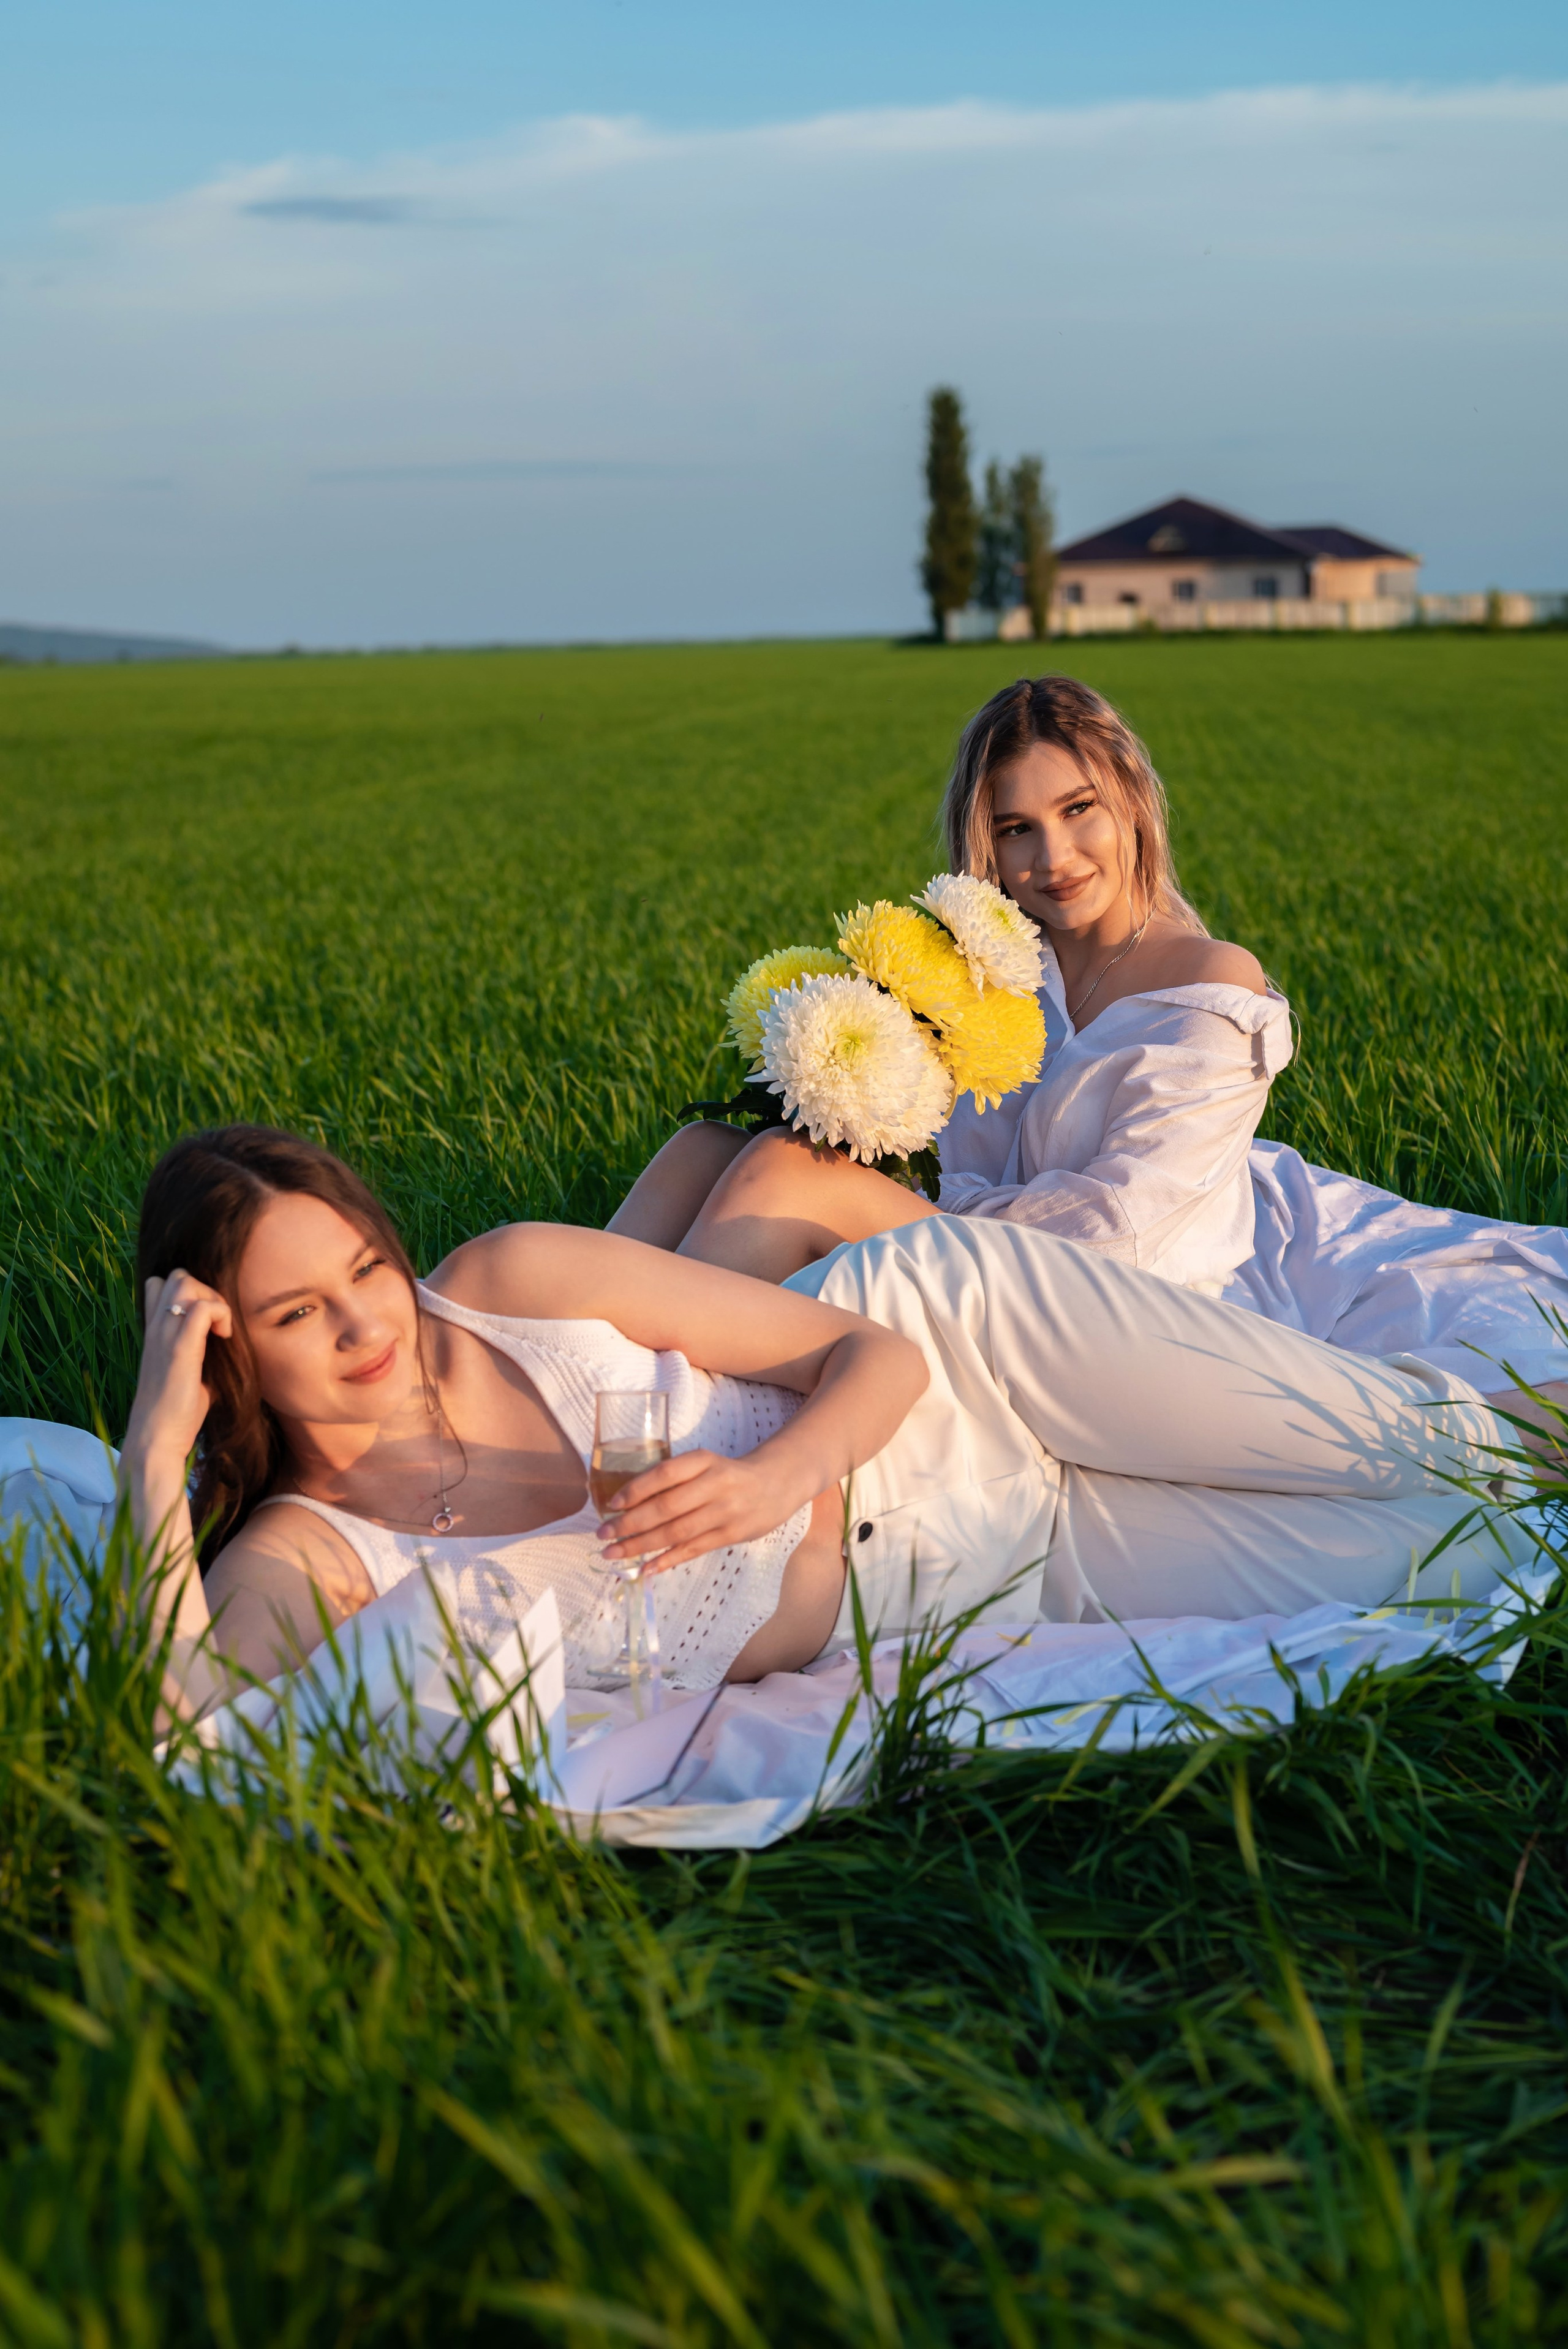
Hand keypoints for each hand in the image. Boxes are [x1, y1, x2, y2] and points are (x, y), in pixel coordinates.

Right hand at [123, 1269, 233, 1472]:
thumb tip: (230, 1349)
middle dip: (206, 1289)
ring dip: (213, 1298)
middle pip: (176, 1276)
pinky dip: (221, 1314)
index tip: (208, 1319)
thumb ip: (202, 1354)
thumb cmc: (177, 1414)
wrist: (156, 1440)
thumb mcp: (190, 1374)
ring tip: (222, 1329)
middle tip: (219, 1322)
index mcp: (154, 1334)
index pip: (159, 1285)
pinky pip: (202, 1308)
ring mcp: (164, 1337)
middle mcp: (156, 1329)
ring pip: (186, 1282)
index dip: (188, 1291)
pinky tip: (226, 1337)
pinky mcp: (179, 1350)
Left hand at [597, 1448, 806, 1572]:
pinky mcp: (731, 1534)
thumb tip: (627, 1503)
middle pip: (666, 1507)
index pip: (664, 1474)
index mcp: (705, 1461)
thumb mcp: (706, 1464)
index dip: (636, 1490)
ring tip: (614, 1554)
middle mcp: (715, 1485)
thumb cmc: (729, 1474)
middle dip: (630, 1524)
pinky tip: (646, 1568)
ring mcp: (725, 1512)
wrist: (777, 1483)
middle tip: (603, 1535)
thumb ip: (676, 1479)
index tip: (611, 1505)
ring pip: (676, 1532)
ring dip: (641, 1546)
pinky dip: (667, 1560)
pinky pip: (693, 1550)